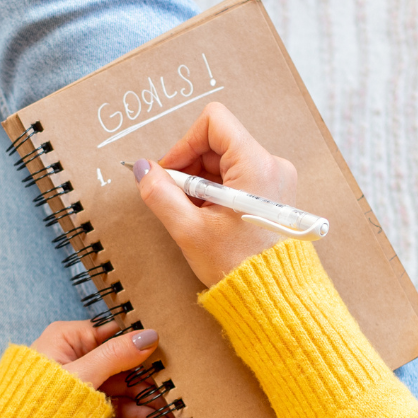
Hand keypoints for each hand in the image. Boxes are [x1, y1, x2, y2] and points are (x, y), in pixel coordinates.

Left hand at [31, 321, 163, 417]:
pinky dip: (135, 412)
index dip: (141, 341)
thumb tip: (149, 335)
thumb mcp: (82, 375)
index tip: (172, 350)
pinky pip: (115, 403)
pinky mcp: (86, 404)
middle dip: (150, 376)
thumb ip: (116, 356)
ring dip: (147, 398)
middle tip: (180, 387)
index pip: (113, 333)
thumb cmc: (37, 399)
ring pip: (122, 385)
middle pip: (122, 361)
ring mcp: (83, 381)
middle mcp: (77, 355)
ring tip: (174, 411)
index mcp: (69, 337)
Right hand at [133, 102, 297, 286]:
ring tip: (194, 213)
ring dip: (199, 181)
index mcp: (256, 166)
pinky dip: (214, 190)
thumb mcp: (189, 230)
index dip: (184, 143)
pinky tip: (207, 216)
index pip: (214, 122)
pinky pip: (234, 175)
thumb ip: (160, 194)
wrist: (272, 296)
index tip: (171, 172)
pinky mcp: (272, 190)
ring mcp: (274, 177)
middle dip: (189, 167)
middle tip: (177, 199)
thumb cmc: (237, 265)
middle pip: (217, 141)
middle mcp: (271, 164)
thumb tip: (143, 168)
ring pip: (223, 159)